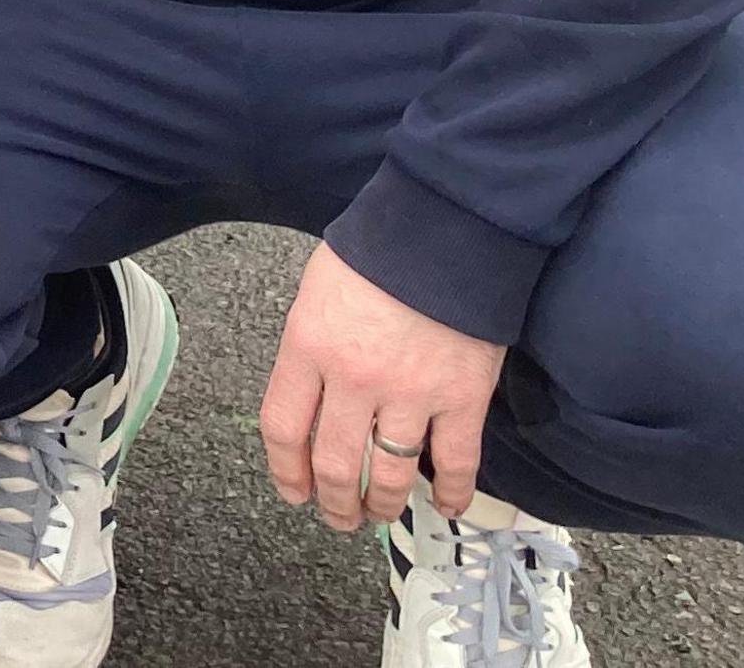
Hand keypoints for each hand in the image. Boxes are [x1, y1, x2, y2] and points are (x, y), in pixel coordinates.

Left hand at [259, 243, 504, 530]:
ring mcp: (409, 393)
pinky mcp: (461, 397)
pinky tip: (444, 506)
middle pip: (332, 463)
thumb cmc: (380, 249)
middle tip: (338, 516)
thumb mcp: (318, 290)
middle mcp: (353, 379)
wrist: (446, 228)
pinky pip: (453, 462)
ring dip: (381, 504)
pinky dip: (449, 492)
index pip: (282, 428)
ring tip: (378, 514)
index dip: (285, 471)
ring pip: (387, 473)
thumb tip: (312, 394)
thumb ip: (311, 346)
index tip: (293, 491)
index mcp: (308, 347)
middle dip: (333, 500)